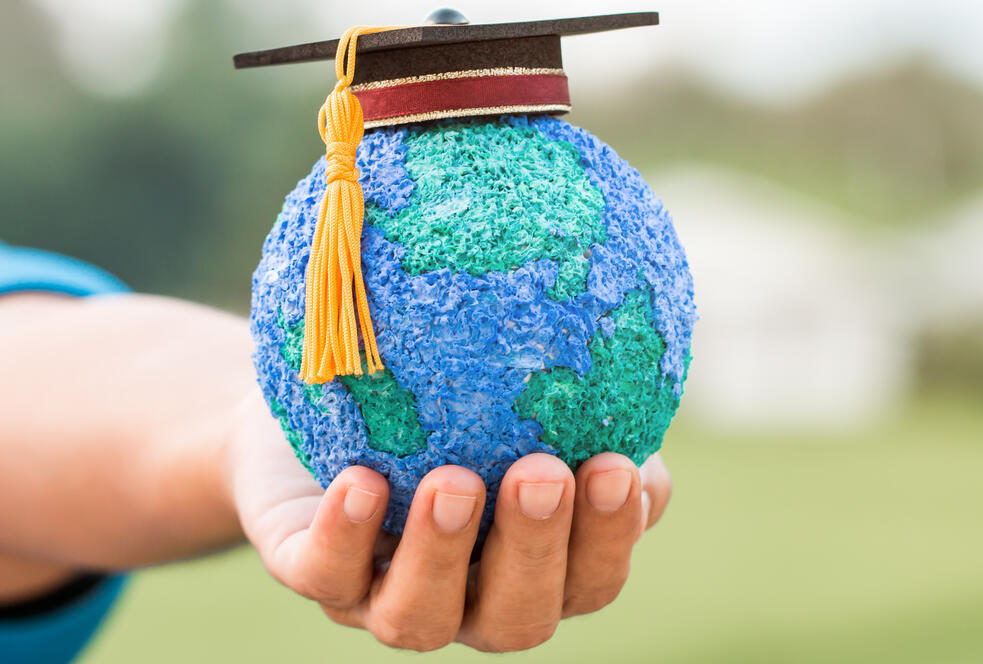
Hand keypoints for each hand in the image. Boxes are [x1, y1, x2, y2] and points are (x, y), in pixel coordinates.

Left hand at [227, 388, 671, 651]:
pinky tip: (365, 481)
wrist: (326, 396)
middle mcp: (466, 598)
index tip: (618, 467)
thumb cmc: (449, 392)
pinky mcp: (311, 571)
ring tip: (456, 481)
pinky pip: (323, 574)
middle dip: (535, 551)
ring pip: (419, 618)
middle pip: (517, 616)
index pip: (590, 578)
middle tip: (543, 475)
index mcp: (533, 566)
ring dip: (443, 554)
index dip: (610, 538)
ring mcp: (384, 596)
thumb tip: (641, 401)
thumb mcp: (519, 393)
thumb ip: (578, 408)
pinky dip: (345, 535)